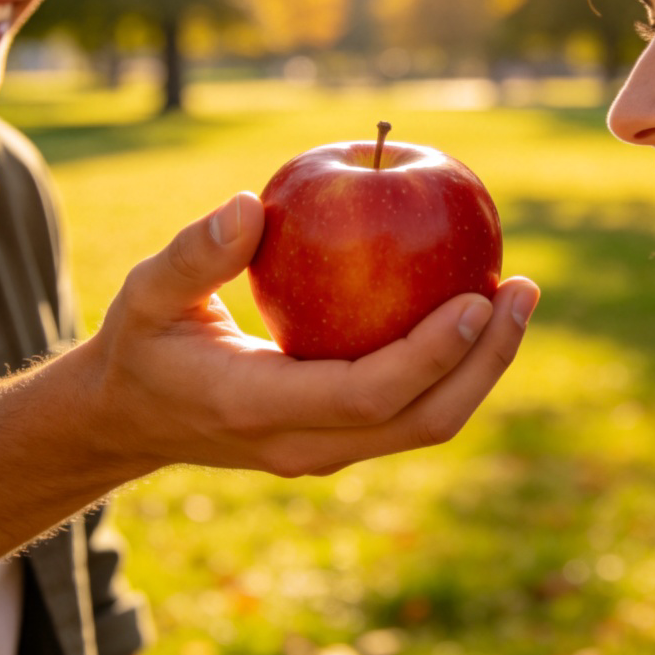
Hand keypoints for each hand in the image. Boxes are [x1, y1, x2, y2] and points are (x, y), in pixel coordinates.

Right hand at [84, 192, 538, 477]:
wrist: (131, 418)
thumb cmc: (141, 345)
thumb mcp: (146, 292)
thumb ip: (195, 253)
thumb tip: (254, 205)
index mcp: (258, 407)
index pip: (365, 394)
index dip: (430, 354)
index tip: (478, 298)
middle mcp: (304, 443)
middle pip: (420, 421)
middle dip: (483, 362)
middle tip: (523, 291)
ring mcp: (325, 450)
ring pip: (425, 424)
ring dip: (479, 368)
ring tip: (515, 300)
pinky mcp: (337, 438)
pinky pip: (410, 411)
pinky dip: (452, 368)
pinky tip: (471, 312)